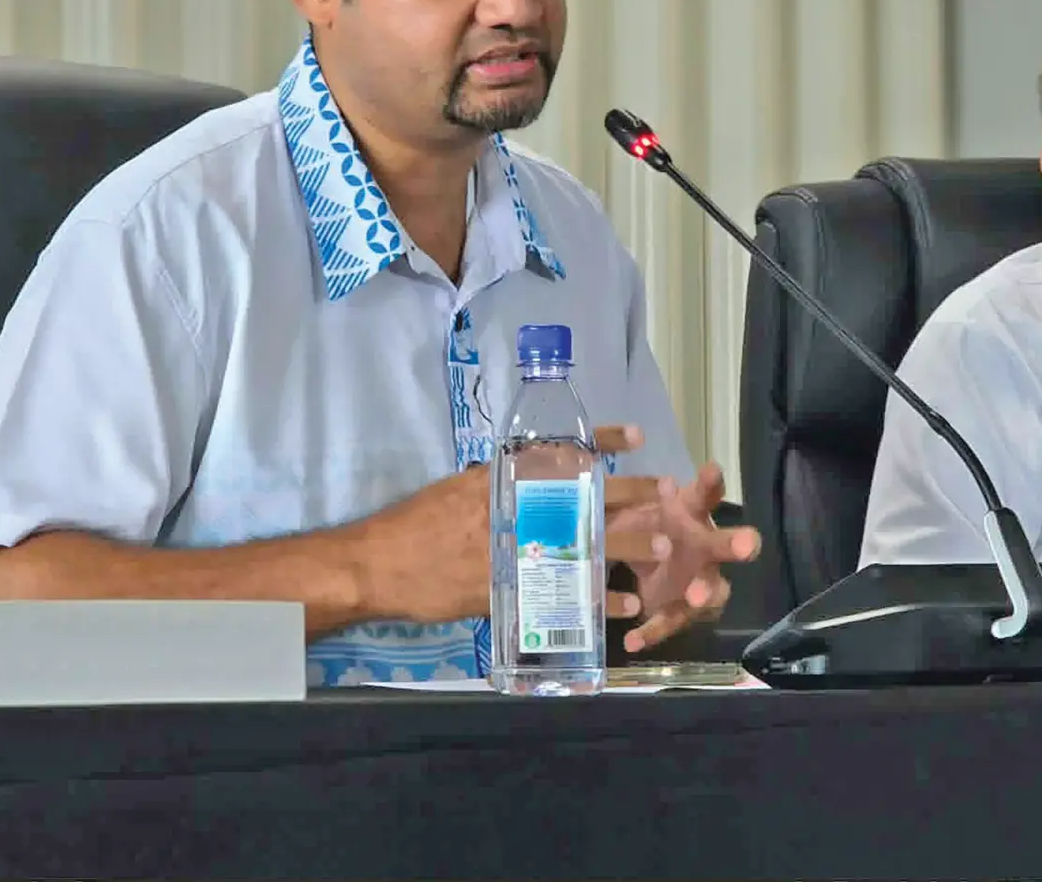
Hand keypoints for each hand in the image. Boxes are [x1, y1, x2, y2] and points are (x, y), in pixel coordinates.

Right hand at [360, 428, 653, 625]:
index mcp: (500, 480)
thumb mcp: (458, 490)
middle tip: (666, 492)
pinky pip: (564, 593)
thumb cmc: (413, 525)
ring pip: (581, 543)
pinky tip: (623, 605)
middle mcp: (511, 509)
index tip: (636, 436)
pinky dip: (595, 599)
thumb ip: (496, 486)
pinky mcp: (508, 589)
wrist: (376, 564)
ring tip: (660, 549)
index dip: (601, 442)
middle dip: (628, 495)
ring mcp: (512, 549)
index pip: (559, 453)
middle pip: (583, 497)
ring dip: (623, 545)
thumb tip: (528, 479)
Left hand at [609, 460, 759, 652]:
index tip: (711, 470)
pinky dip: (653, 630)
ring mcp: (701, 581)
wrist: (649, 566)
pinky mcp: (684, 610)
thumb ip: (632, 502)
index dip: (710, 483)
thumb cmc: (648, 527)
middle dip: (736, 543)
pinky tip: (632, 640)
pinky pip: (672, 621)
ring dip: (705, 591)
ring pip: (713, 588)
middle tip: (746, 544)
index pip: (705, 494)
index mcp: (691, 514)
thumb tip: (642, 486)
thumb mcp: (632, 511)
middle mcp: (705, 546)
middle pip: (725, 543)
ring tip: (696, 596)